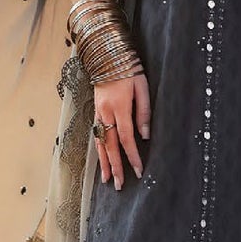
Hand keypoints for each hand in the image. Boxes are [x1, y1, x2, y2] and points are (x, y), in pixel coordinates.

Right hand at [94, 70, 150, 188]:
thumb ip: (143, 112)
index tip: (139, 171)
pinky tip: (102, 160)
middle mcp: (105, 112)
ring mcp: (98, 112)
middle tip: (119, 185)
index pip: (126, 138)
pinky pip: (96, 134)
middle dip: (115, 167)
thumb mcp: (142, 87)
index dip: (132, 156)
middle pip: (110, 145)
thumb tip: (145, 135)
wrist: (106, 55)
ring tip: (107, 179)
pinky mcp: (95, 111)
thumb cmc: (128, 69)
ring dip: (104, 162)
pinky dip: (99, 150)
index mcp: (119, 107)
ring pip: (100, 142)